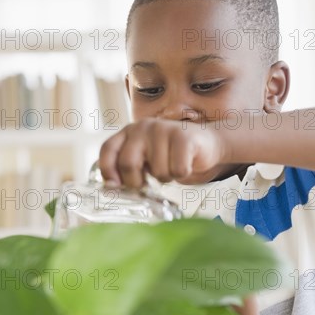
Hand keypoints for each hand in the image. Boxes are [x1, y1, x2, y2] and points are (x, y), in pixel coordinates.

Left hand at [99, 118, 224, 187]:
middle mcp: (143, 127)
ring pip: (157, 171)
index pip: (108, 150)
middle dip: (136, 182)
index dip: (108, 171)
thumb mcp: (146, 157)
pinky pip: (177, 170)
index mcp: (129, 132)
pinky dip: (182, 174)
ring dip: (166, 178)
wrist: (205, 142)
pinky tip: (185, 164)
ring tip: (172, 167)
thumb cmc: (171, 154)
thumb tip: (113, 188)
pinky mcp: (183, 137)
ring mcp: (163, 130)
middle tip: (147, 183)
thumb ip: (129, 166)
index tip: (115, 187)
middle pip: (128, 163)